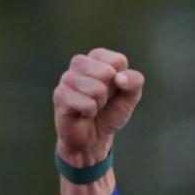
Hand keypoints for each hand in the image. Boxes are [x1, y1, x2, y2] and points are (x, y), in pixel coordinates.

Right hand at [53, 48, 144, 164]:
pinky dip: (91, 113)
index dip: (122, 81)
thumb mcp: (130, 97)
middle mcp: (79, 63)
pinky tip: (84, 114)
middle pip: (107, 73)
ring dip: (100, 104)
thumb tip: (120, 78)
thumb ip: (134, 82)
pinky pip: (87, 104)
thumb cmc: (110, 112)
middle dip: (110, 93)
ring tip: (93, 107)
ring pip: (97, 89)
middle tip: (102, 101)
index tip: (114, 90)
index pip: (118, 61)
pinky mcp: (60, 94)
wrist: (93, 137)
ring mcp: (67, 77)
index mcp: (97, 57)